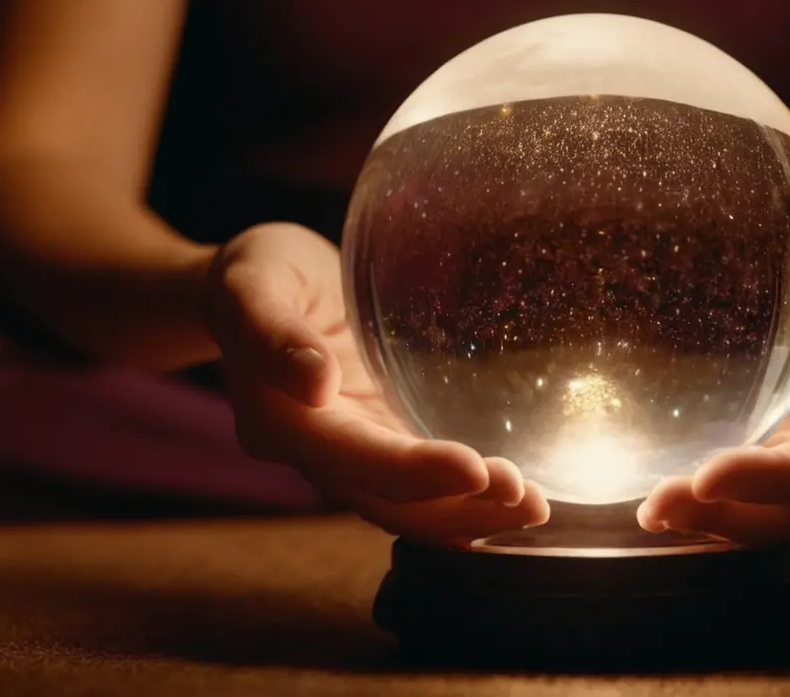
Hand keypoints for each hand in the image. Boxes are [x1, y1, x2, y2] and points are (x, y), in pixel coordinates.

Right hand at [207, 222, 548, 545]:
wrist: (257, 288)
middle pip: (388, 502)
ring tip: (536, 507)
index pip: (351, 460)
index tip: (476, 469)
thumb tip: (314, 382)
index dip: (412, 473)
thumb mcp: (253, 283)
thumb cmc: (258, 274)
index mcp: (281, 421)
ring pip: (410, 506)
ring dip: (473, 516)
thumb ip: (270, 332)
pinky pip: (423, 486)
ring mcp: (351, 453)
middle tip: (529, 499)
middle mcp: (316, 453)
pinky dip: (468, 500)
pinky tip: (516, 499)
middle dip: (459, 509)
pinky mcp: (380, 440)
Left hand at [638, 239, 789, 546]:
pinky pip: (749, 491)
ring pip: (765, 514)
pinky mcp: (787, 447)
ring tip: (649, 512)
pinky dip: (708, 501)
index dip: (764, 482)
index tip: (706, 479)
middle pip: (789, 512)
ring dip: (707, 520)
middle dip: (722, 517)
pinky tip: (661, 495)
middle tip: (654, 508)